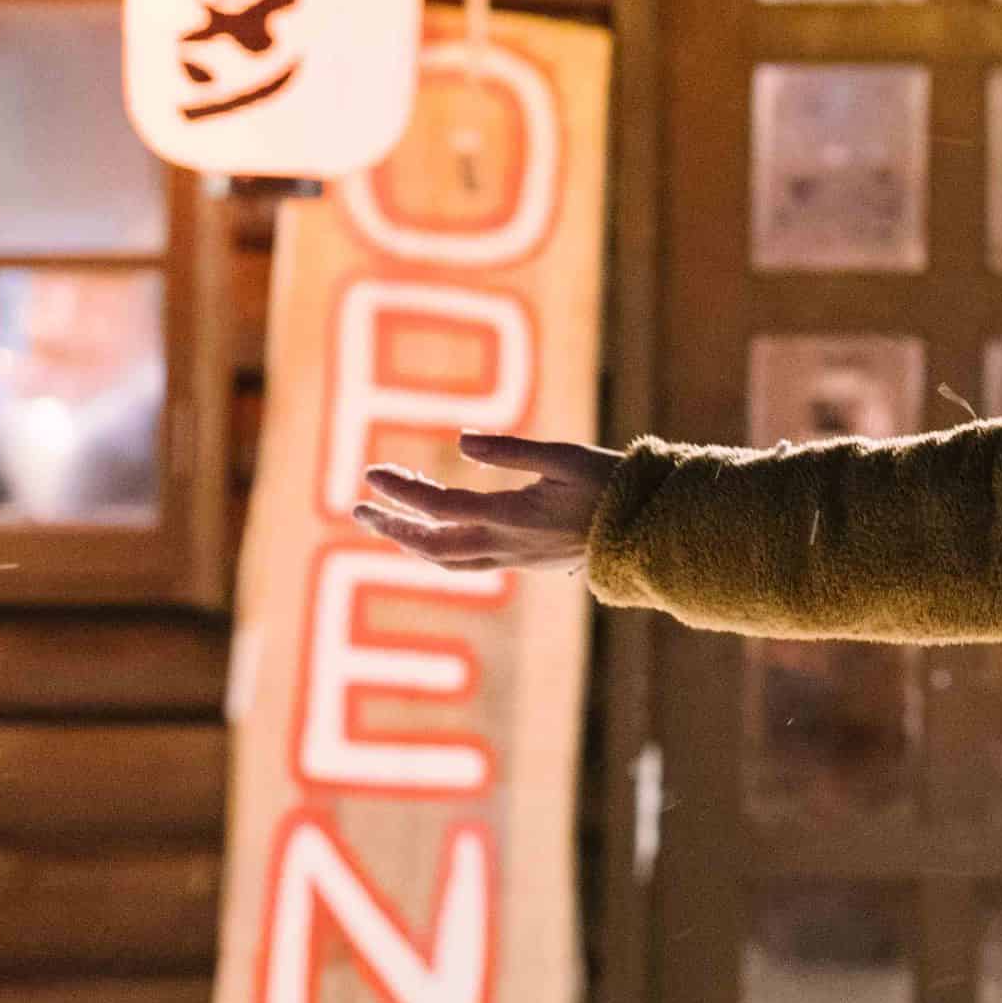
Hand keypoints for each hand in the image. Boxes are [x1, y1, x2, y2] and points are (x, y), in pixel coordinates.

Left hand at [356, 435, 621, 572]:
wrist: (644, 535)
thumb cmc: (610, 487)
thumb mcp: (565, 457)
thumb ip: (512, 449)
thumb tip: (462, 440)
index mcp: (511, 515)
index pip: (439, 506)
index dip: (401, 491)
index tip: (370, 473)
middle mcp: (504, 544)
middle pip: (430, 545)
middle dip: (391, 527)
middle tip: (358, 507)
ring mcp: (511, 557)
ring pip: (445, 560)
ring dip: (409, 541)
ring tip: (384, 521)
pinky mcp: (520, 561)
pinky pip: (464, 562)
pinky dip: (436, 549)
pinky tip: (429, 533)